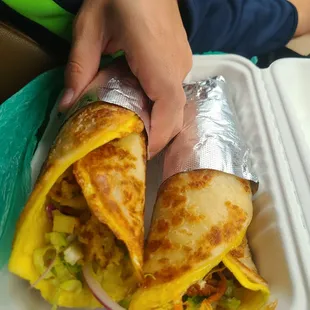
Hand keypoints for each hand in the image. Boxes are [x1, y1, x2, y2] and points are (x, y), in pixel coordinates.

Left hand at [59, 0, 191, 156]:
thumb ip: (79, 67)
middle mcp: (177, 66)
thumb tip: (67, 104)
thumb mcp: (90, 27)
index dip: (159, 137)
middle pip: (175, 113)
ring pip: (175, 104)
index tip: (143, 153)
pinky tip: (140, 101)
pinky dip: (159, 104)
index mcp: (158, 61)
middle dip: (158, 135)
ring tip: (134, 126)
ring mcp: (182, 62)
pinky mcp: (180, 58)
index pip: (168, 111)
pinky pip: (173, 91)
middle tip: (133, 144)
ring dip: (157, 119)